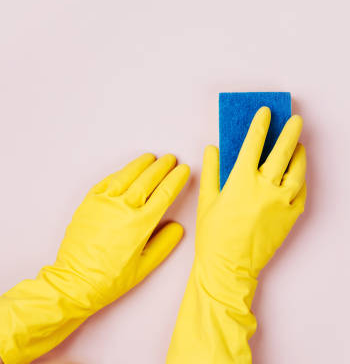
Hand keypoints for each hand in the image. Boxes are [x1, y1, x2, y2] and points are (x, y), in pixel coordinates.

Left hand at [54, 153, 189, 307]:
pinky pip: (106, 181)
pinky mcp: (88, 204)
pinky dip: (119, 173)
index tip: (183, 170)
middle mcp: (124, 208)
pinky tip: (126, 171)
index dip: (176, 178)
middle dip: (162, 167)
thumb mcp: (146, 267)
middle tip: (171, 159)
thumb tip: (176, 227)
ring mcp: (104, 203)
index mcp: (141, 223)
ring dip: (141, 164)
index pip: (165, 193)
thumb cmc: (110, 279)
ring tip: (151, 158)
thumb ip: (165, 244)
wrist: (75, 282)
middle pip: (148, 179)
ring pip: (127, 175)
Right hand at [167, 107, 306, 362]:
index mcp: (242, 180)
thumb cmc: (214, 236)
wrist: (229, 267)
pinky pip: (301, 194)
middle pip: (282, 152)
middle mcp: (265, 188)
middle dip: (290, 131)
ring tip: (300, 145)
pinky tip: (298, 175)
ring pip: (297, 171)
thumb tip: (212, 148)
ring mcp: (281, 202)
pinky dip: (301, 181)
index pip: (253, 143)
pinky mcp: (290, 217)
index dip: (260, 125)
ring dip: (300, 155)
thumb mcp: (207, 201)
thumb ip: (211, 171)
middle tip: (296, 119)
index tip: (266, 112)